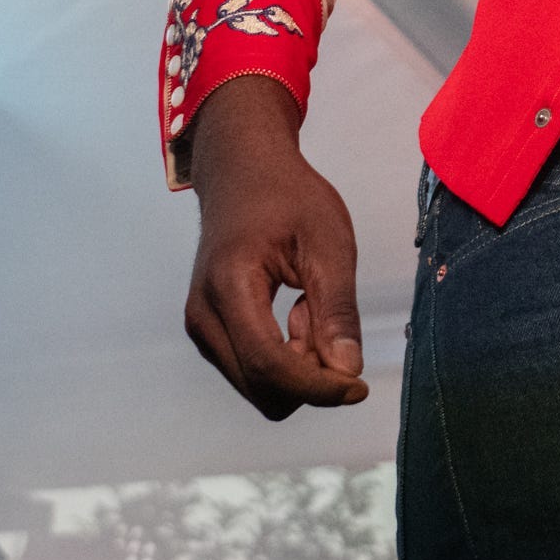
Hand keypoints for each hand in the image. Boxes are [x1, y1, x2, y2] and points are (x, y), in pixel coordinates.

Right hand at [182, 75, 369, 418]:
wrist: (244, 172)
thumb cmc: (288, 198)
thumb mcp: (328, 245)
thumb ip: (337, 311)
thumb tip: (347, 372)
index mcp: (229, 286)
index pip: (270, 366)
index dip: (318, 387)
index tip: (359, 386)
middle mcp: (203, 315)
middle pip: (263, 387)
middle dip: (310, 373)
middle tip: (329, 316)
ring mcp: (200, 327)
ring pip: (259, 386)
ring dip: (298, 365)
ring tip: (309, 306)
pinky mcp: (209, 332)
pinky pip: (253, 370)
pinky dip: (284, 357)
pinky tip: (294, 312)